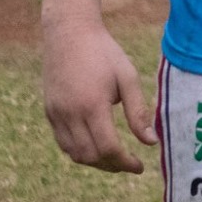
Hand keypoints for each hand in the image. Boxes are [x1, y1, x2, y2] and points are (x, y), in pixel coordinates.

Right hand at [41, 19, 155, 172]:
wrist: (70, 34)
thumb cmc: (105, 53)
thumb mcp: (128, 78)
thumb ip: (139, 112)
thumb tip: (151, 142)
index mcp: (92, 106)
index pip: (108, 148)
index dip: (125, 162)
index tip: (140, 166)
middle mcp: (69, 114)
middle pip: (90, 156)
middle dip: (112, 166)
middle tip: (130, 165)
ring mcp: (56, 114)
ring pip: (73, 153)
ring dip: (95, 162)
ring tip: (116, 159)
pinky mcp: (49, 112)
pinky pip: (63, 142)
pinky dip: (80, 151)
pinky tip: (96, 146)